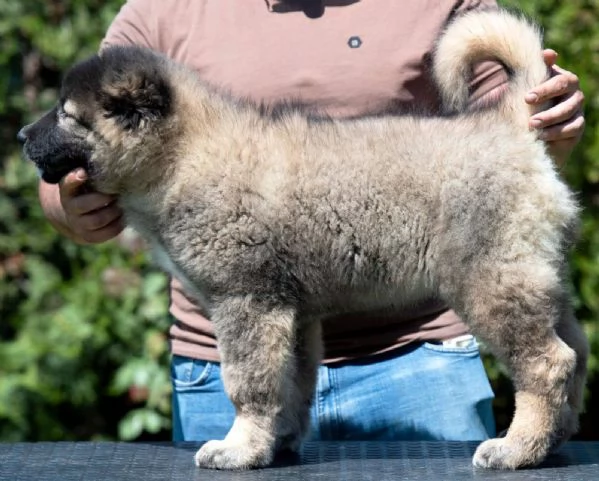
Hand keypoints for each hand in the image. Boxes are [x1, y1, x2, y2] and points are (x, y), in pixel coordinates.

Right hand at [58, 168, 124, 243]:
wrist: (76, 216)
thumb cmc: (87, 191)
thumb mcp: (86, 180)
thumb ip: (94, 173)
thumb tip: (114, 163)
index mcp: (67, 192)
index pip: (67, 185)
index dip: (74, 179)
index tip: (83, 172)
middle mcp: (69, 209)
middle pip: (86, 205)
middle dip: (104, 199)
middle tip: (117, 193)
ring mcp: (78, 224)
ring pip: (97, 220)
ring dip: (113, 212)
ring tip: (121, 205)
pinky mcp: (88, 237)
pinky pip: (104, 234)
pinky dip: (117, 226)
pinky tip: (123, 217)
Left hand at [526, 49, 584, 165]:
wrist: (533, 128)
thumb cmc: (530, 103)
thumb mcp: (529, 86)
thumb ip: (536, 69)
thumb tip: (548, 53)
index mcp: (564, 81)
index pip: (560, 81)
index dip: (545, 89)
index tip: (526, 98)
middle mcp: (574, 94)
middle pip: (569, 98)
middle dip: (548, 106)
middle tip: (529, 117)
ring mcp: (578, 111)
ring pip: (570, 113)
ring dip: (550, 120)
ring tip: (531, 126)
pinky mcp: (577, 127)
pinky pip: (572, 128)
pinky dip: (556, 132)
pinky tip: (541, 136)